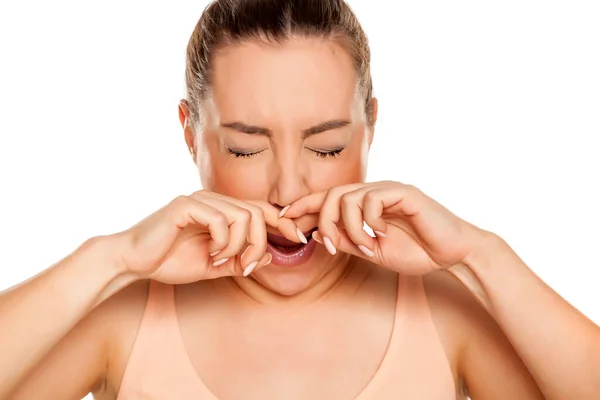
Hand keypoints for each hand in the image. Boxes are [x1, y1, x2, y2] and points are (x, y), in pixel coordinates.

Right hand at [113, 191, 301, 282]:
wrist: (133, 261)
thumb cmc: (170, 260)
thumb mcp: (214, 265)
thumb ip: (240, 260)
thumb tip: (270, 255)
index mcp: (222, 210)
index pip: (261, 209)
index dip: (284, 222)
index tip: (301, 239)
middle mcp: (214, 199)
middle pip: (258, 211)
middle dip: (262, 241)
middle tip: (248, 265)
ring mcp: (200, 199)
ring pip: (244, 216)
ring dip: (241, 245)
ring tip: (224, 262)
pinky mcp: (186, 205)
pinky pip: (221, 219)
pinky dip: (224, 242)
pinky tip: (212, 255)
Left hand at [282, 181, 482, 274]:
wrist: (450, 253)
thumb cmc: (414, 250)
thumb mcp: (371, 250)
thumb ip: (347, 240)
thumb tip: (315, 235)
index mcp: (363, 204)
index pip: (326, 199)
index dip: (303, 206)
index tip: (283, 220)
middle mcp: (372, 192)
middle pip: (331, 195)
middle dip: (322, 221)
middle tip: (328, 245)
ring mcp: (388, 190)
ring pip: (348, 196)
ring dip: (348, 226)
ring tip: (364, 246)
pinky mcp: (404, 192)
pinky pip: (372, 199)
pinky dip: (370, 221)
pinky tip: (381, 235)